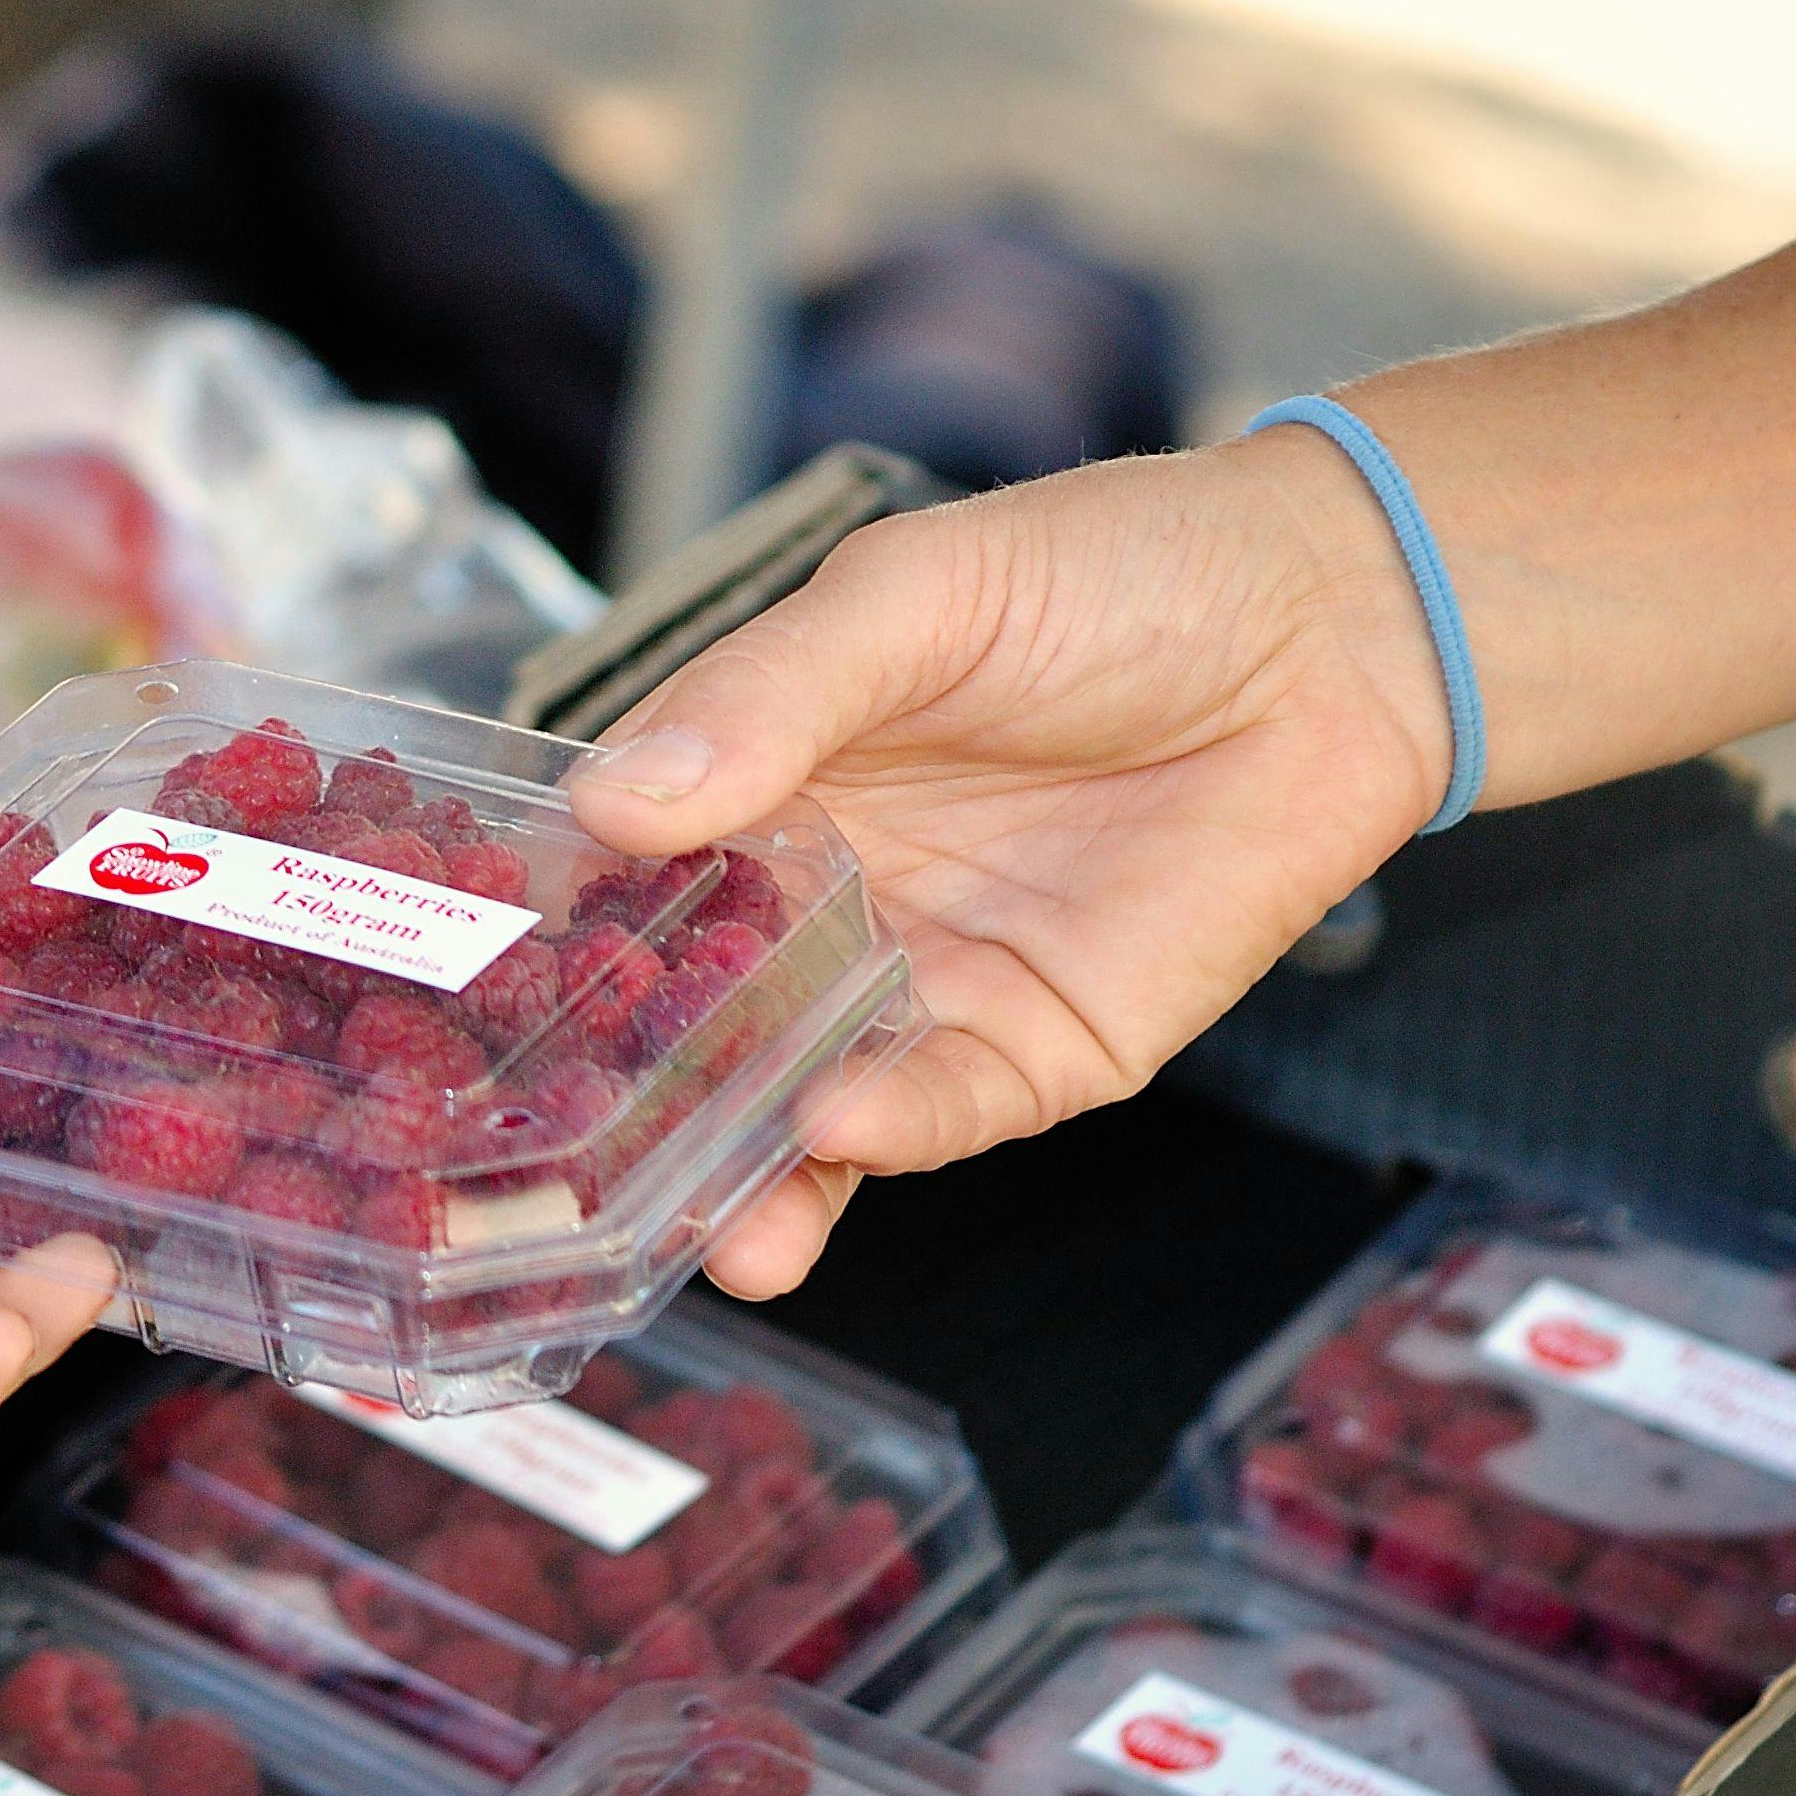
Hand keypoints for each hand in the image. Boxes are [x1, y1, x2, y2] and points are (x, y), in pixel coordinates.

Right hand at [569, 435, 1450, 1296]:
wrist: (1337, 623)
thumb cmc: (1116, 571)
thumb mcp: (912, 599)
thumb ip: (769, 697)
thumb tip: (617, 802)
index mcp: (762, 781)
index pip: (623, 881)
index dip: (545, 944)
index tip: (459, 1008)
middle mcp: (825, 898)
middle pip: (697, 1021)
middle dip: (633, 1107)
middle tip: (555, 1184)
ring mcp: (926, 982)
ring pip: (807, 1100)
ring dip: (752, 1171)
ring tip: (706, 1223)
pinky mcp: (1040, 1046)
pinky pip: (946, 1106)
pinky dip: (891, 1128)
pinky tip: (840, 1129)